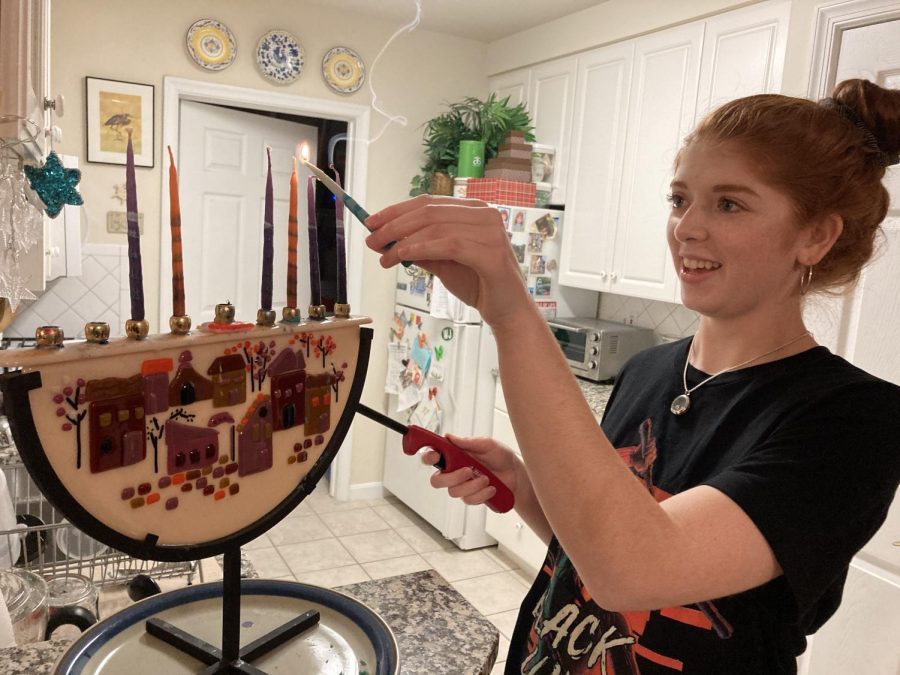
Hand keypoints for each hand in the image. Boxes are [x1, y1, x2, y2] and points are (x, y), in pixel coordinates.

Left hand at [365, 196, 534, 329]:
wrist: (507, 311)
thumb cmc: (478, 284)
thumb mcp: (442, 262)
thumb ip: (419, 247)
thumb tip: (385, 239)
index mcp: (475, 210)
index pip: (429, 202)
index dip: (396, 210)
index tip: (371, 222)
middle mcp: (485, 214)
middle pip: (429, 212)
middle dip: (394, 225)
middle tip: (371, 240)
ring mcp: (491, 232)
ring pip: (437, 227)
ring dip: (404, 241)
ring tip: (385, 257)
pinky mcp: (492, 253)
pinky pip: (449, 245)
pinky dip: (423, 249)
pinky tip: (404, 256)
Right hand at [420, 434, 524, 505]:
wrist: (516, 475)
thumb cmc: (500, 456)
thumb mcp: (487, 444)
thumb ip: (468, 442)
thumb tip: (450, 437)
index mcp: (454, 455)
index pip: (432, 456)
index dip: (427, 456)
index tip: (435, 455)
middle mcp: (454, 471)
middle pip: (436, 480)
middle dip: (451, 478)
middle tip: (467, 471)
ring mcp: (462, 485)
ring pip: (453, 492)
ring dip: (472, 485)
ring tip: (486, 478)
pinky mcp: (471, 497)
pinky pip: (469, 500)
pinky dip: (481, 494)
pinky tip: (491, 487)